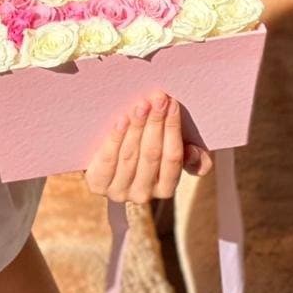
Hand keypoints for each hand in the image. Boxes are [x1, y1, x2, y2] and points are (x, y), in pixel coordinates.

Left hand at [84, 91, 212, 204]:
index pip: (173, 159)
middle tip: (158, 98)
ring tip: (141, 104)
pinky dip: (116, 138)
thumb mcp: (167, 150)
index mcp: (165, 188)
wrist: (102, 155)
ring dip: (138, 127)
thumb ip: (189, 154)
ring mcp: (119, 191)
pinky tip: (122, 119)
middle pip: (152, 155)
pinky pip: (108, 159)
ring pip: (130, 155)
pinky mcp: (98, 184)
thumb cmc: (142, 147)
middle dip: (156, 123)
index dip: (174, 130)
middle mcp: (143, 195)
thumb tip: (194, 153)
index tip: (173, 103)